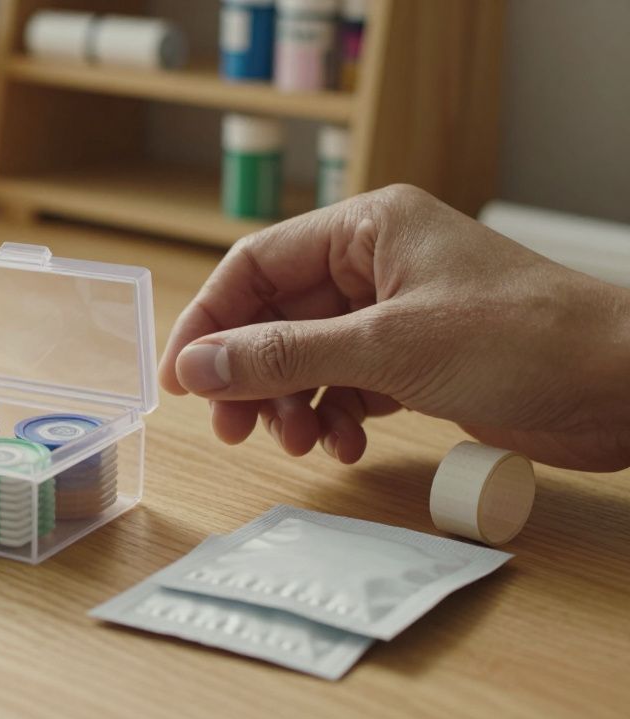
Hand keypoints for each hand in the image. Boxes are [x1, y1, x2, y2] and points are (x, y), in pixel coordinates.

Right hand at [160, 184, 629, 471]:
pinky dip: (336, 414)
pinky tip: (346, 442)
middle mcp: (375, 263)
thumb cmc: (525, 340)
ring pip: (308, 356)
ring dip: (293, 403)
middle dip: (251, 374)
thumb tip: (197, 368)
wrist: (625, 386)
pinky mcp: (417, 358)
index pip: (255, 265)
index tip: (180, 378)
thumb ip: (282, 356)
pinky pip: (347, 383)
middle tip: (231, 427)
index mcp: (366, 228)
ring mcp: (395, 312)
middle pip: (276, 316)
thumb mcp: (387, 347)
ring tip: (300, 443)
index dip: (209, 321)